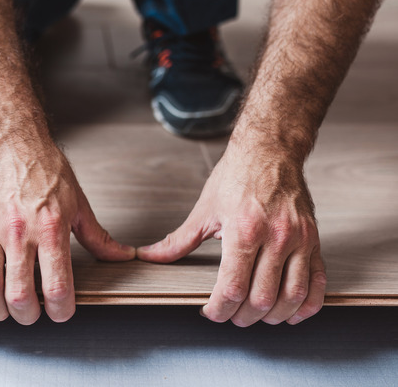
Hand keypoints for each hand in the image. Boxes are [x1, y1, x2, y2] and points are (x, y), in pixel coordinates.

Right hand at [0, 141, 135, 324]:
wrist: (12, 144)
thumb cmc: (44, 170)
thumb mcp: (78, 203)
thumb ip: (97, 237)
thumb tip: (122, 256)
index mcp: (50, 227)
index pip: (56, 285)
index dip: (60, 310)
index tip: (61, 312)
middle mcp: (19, 231)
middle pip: (19, 294)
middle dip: (28, 315)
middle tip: (32, 315)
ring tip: (6, 312)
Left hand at [136, 145, 326, 325]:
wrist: (270, 151)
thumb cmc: (237, 177)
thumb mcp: (203, 210)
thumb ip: (178, 240)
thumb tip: (150, 256)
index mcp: (244, 230)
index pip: (233, 288)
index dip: (219, 310)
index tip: (210, 312)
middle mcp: (275, 237)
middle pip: (261, 298)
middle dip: (242, 317)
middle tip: (230, 316)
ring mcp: (299, 240)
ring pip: (292, 296)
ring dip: (273, 316)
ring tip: (257, 317)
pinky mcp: (314, 240)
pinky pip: (318, 283)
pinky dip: (307, 305)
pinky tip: (291, 311)